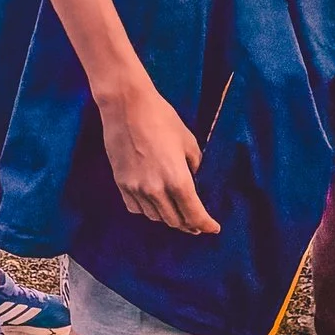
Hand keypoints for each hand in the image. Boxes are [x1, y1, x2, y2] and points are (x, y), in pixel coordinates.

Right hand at [98, 81, 219, 234]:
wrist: (126, 106)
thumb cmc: (161, 118)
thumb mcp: (188, 141)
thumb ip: (194, 165)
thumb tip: (192, 179)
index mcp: (177, 179)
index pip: (194, 214)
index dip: (206, 225)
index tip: (213, 228)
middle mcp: (156, 190)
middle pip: (175, 221)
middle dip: (189, 225)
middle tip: (197, 224)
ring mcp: (136, 189)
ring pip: (155, 217)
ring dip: (169, 218)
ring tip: (177, 214)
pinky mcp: (121, 184)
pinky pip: (136, 208)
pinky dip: (148, 210)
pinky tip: (154, 204)